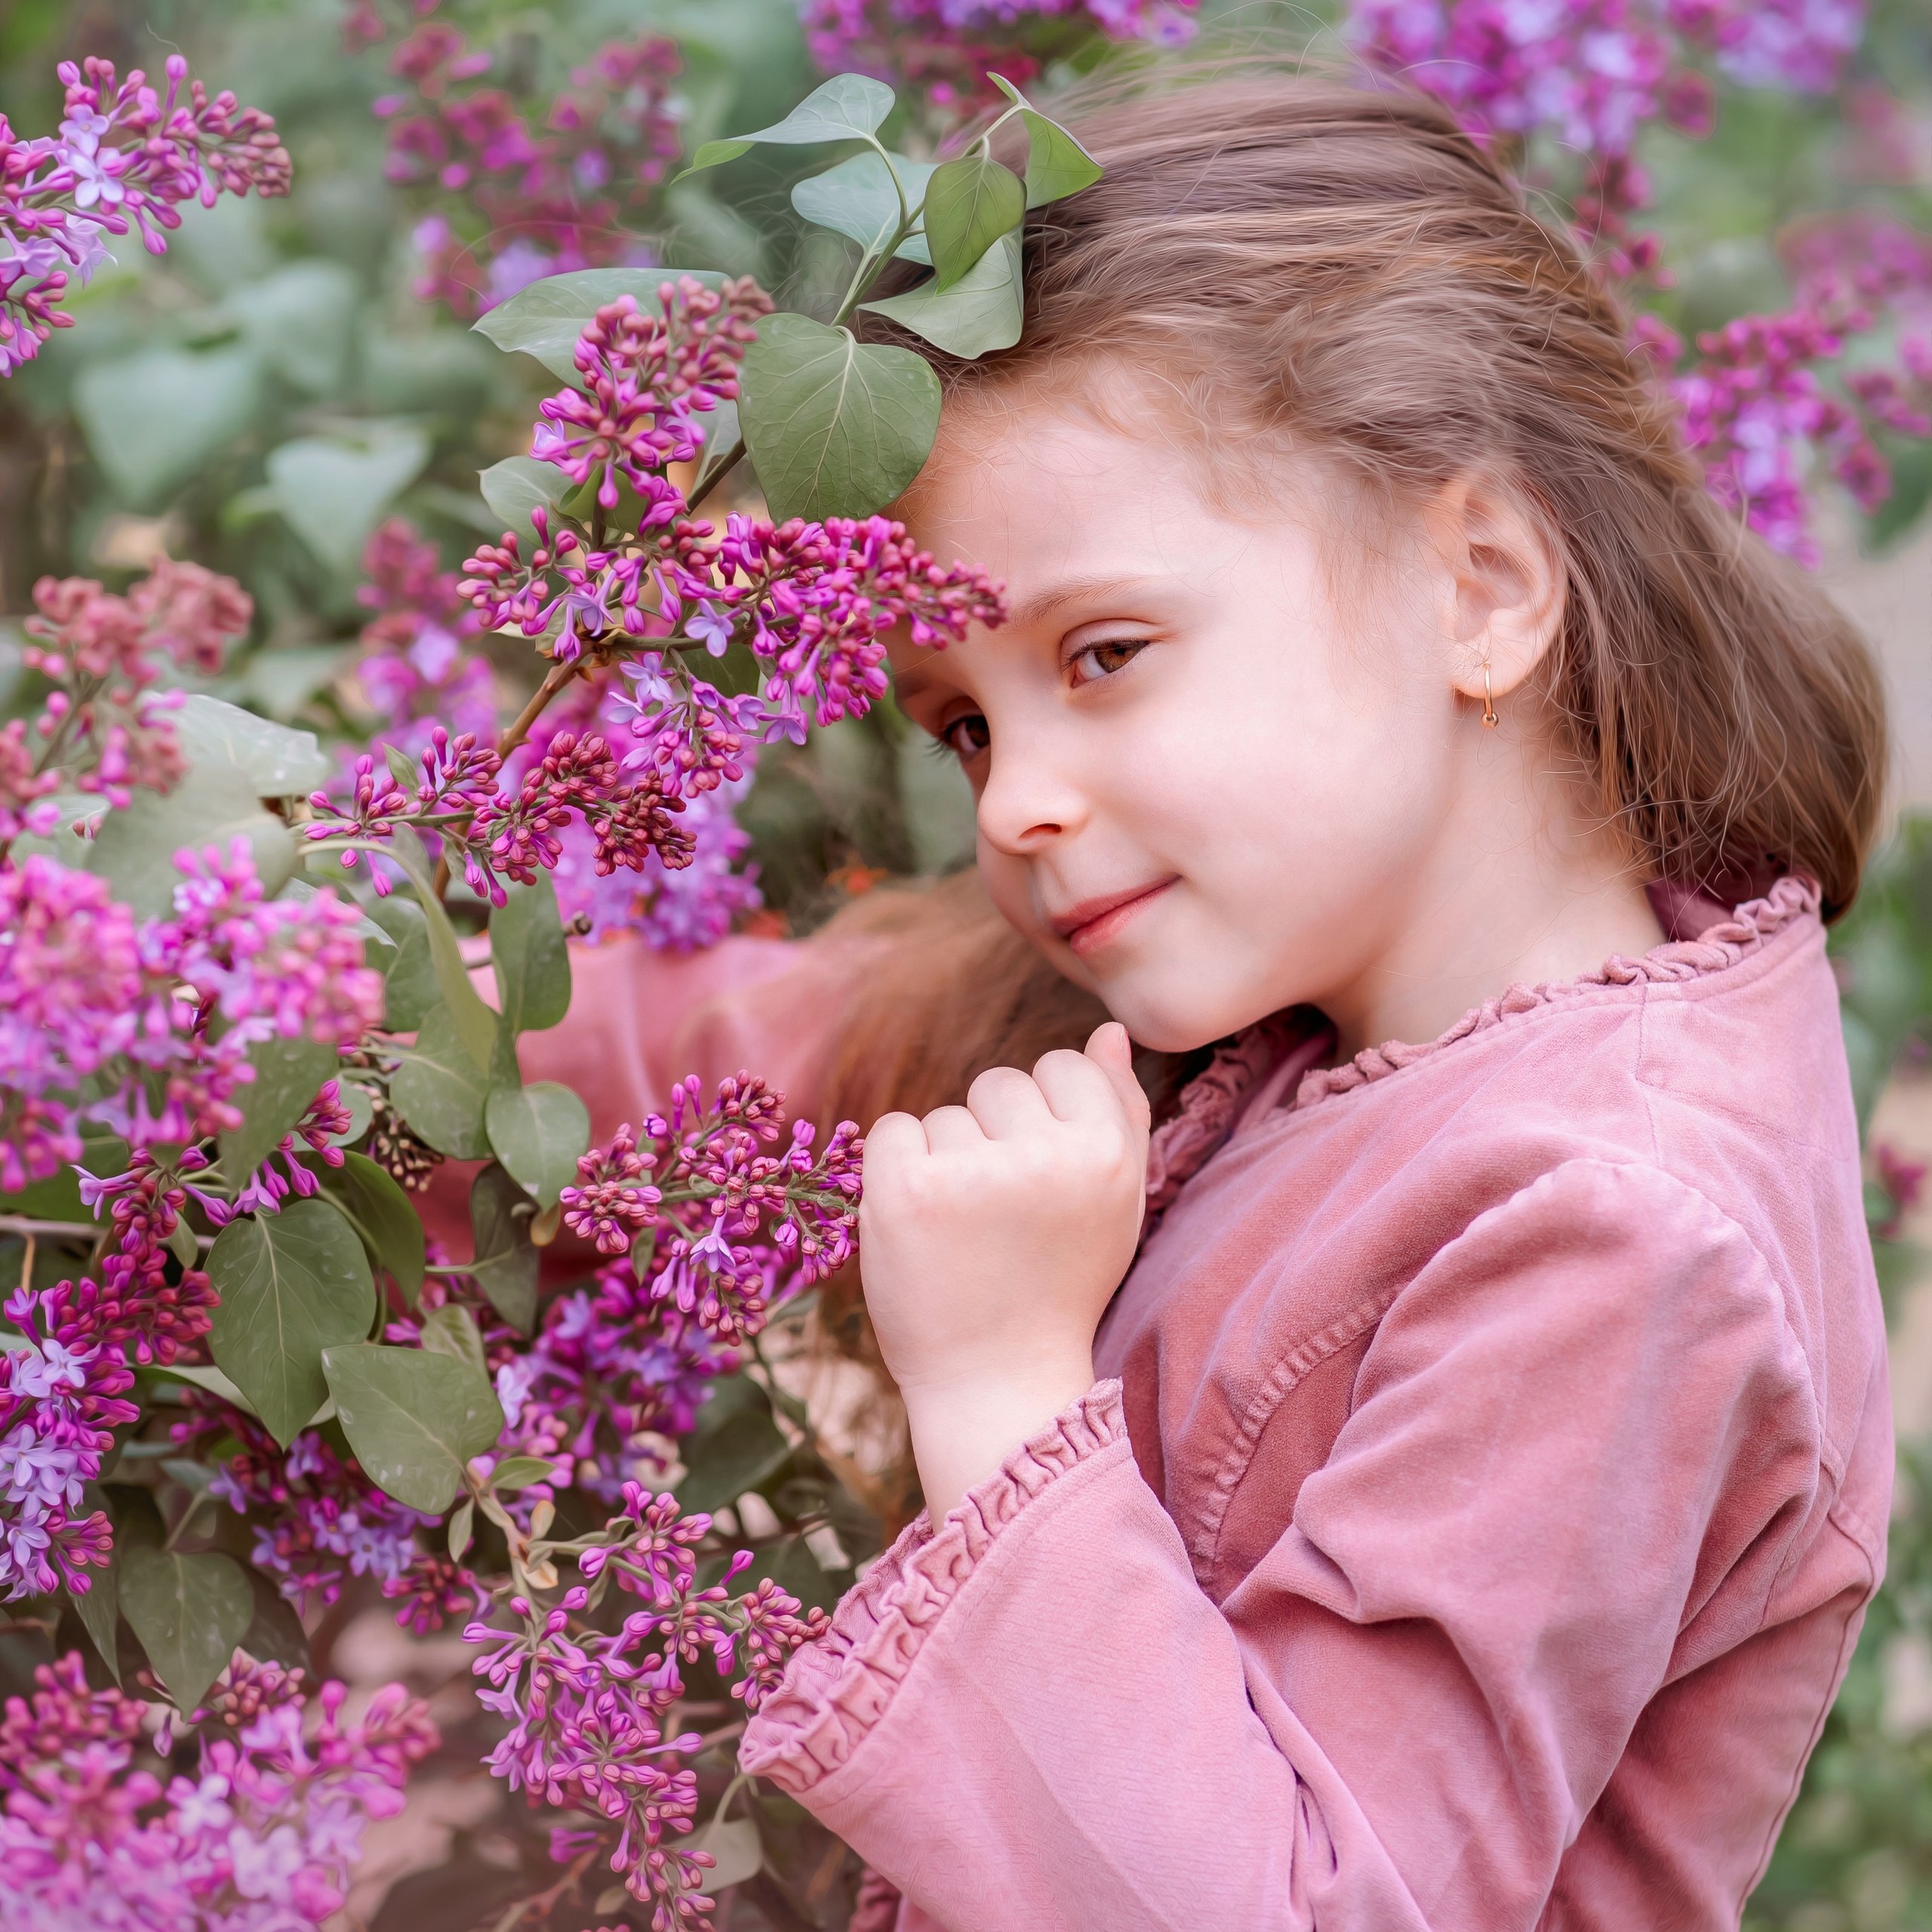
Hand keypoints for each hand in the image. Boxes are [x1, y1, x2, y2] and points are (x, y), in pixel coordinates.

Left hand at [859, 1021, 1150, 1515]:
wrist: (996, 1380)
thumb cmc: (1059, 1282)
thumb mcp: (1116, 1201)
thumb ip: (1119, 1110)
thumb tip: (1109, 1029)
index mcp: (1106, 1154)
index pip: (1062, 1066)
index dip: (1043, 1122)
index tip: (1040, 1181)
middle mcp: (1045, 1157)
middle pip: (999, 1084)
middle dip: (993, 1137)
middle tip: (1002, 1217)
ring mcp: (971, 1174)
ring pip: (946, 1114)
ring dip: (946, 1162)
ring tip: (967, 1234)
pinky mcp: (904, 1192)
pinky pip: (892, 1130)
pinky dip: (896, 1171)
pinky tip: (923, 1226)